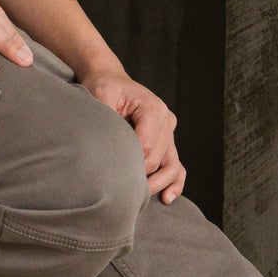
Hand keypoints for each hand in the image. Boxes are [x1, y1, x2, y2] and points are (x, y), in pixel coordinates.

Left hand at [77, 66, 185, 203]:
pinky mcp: (167, 140)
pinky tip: (167, 197)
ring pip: (172, 165)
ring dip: (159, 184)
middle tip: (120, 188)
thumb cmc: (104, 86)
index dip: (131, 162)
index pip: (147, 146)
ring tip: (142, 198)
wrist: (109, 78)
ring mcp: (169, 131)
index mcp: (154, 109)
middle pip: (158, 159)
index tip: (113, 170)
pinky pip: (176, 164)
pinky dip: (174, 182)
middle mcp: (167, 120)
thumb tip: (108, 147)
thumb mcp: (101, 96)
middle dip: (142, 176)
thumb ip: (108, 119)